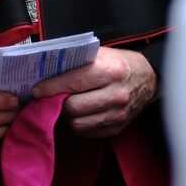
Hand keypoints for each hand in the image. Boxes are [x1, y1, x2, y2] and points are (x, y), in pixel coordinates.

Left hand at [30, 47, 156, 137]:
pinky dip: (79, 123)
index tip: (36, 90)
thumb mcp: (101, 54)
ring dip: (66, 115)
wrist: (149, 79)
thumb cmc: (119, 63)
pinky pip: (88, 131)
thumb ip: (77, 62)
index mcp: (110, 71)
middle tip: (47, 98)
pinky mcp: (118, 128)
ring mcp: (118, 115)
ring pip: (78, 123)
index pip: (73, 83)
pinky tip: (78, 112)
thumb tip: (46, 71)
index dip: (50, 88)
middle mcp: (116, 95)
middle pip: (73, 107)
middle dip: (56, 103)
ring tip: (62, 105)